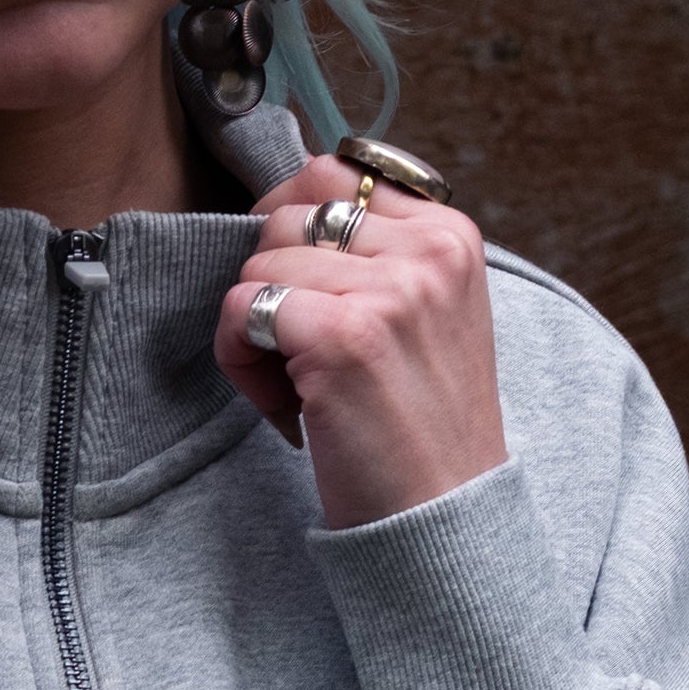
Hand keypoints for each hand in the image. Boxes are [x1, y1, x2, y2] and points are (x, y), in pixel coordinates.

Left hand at [215, 157, 508, 530]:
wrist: (443, 517)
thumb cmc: (419, 428)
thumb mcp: (427, 318)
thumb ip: (377, 257)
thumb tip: (282, 208)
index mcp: (450, 235)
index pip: (334, 172)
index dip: (291, 230)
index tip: (301, 294)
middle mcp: (426, 251)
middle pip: (287, 215)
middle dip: (270, 282)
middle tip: (295, 354)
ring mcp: (387, 290)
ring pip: (258, 263)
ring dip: (253, 331)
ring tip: (295, 387)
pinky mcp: (341, 337)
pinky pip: (242, 308)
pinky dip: (238, 358)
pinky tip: (280, 404)